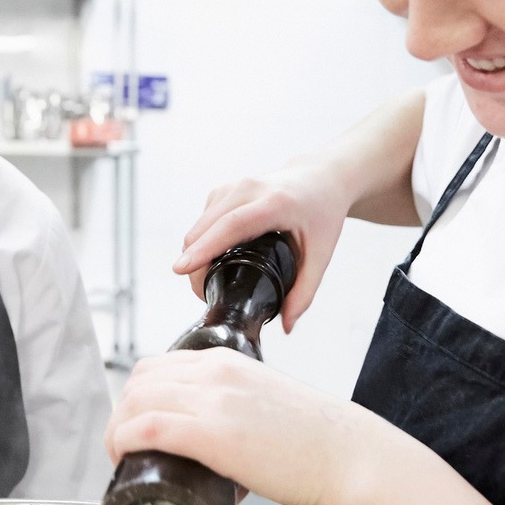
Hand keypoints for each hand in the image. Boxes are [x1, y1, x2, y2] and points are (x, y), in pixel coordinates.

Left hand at [105, 348, 394, 504]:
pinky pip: (148, 426)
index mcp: (228, 362)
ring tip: (122, 458)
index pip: (159, 367)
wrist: (351, 458)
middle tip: (124, 447)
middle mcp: (216, 373)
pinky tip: (123, 456)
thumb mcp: (269, 405)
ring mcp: (214, 401)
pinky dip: (124, 440)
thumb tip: (225, 438)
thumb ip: (242, 409)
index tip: (135, 426)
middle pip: (139, 380)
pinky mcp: (214, 434)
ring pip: (135, 401)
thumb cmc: (319, 442)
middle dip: (121, 413)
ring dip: (117, 430)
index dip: (137, 398)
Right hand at [174, 160, 352, 332]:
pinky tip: (212, 258)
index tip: (181, 268)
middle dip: (194, 261)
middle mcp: (249, 188)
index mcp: (274, 203)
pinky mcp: (225, 189)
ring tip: (208, 282)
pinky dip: (201, 240)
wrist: (322, 178)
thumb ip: (305, 291)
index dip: (204, 248)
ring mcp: (234, 186)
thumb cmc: (323, 213)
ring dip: (194, 252)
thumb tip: (285, 326)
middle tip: (201, 295)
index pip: (231, 225)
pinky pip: (203, 218)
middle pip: (207, 226)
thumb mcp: (322, 254)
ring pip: (200, 223)